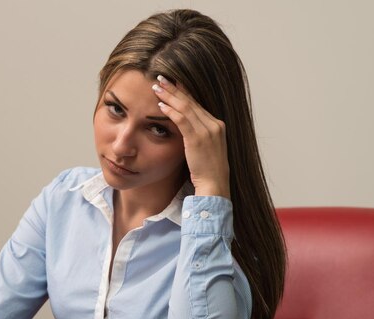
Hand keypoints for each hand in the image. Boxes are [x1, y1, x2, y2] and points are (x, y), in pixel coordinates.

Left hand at [152, 75, 229, 198]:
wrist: (214, 185)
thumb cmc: (207, 171)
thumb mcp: (205, 149)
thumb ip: (197, 136)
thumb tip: (184, 129)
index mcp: (217, 125)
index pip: (197, 104)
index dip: (183, 92)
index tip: (172, 83)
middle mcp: (214, 124)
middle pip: (191, 101)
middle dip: (174, 89)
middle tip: (160, 78)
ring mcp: (207, 131)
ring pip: (185, 107)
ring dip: (169, 96)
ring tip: (156, 87)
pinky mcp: (197, 139)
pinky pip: (182, 120)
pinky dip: (170, 111)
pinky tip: (160, 105)